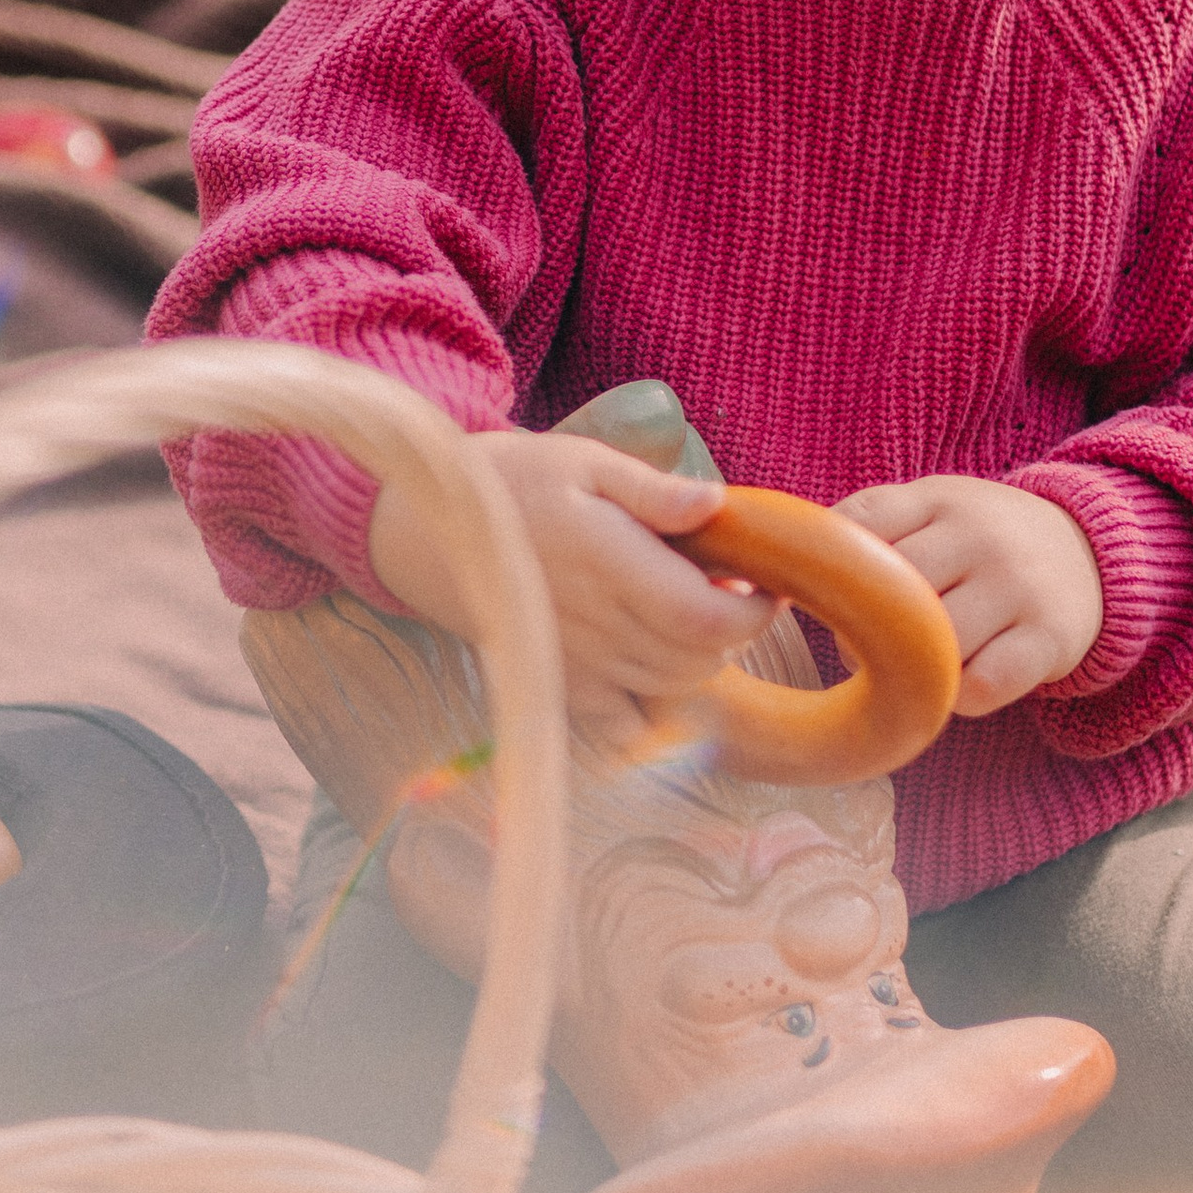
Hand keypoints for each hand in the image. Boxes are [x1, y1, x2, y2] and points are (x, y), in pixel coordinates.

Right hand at [368, 428, 774, 754]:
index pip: (708, 620)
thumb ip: (655, 493)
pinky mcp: (559, 690)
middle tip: (726, 589)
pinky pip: (624, 729)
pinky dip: (655, 713)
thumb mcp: (586, 464)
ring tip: (687, 616)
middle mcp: (595, 626)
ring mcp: (576, 667)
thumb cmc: (514, 484)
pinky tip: (658, 671)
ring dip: (700, 661)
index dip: (752, 613)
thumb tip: (718, 505)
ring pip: (673, 692)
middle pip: (699, 661)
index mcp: (609, 566)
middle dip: (732, 631)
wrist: (428, 531)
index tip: (763, 583)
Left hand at [835, 477, 1102, 715]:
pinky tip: (958, 683)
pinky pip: (982, 685)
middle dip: (862, 629)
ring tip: (910, 667)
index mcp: (938, 497)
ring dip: (909, 669)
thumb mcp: (934, 511)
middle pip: (894, 590)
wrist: (1090, 553)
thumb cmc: (980, 544)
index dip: (826, 568)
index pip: (859, 523)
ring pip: (936, 643)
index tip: (811, 596)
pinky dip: (957, 698)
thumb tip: (770, 581)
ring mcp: (1018, 585)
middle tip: (862, 646)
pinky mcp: (1049, 637)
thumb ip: (869, 531)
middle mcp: (980, 534)